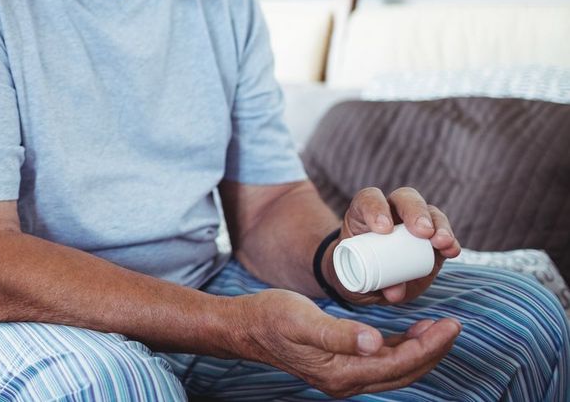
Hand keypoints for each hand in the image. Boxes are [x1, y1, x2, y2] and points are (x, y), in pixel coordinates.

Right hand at [237, 288, 460, 397]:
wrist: (245, 327)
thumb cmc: (271, 318)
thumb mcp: (303, 319)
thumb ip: (339, 333)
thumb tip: (375, 341)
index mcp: (342, 372)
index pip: (399, 364)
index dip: (429, 346)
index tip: (451, 324)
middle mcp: (347, 381)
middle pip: (403, 372)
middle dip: (433, 351)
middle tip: (454, 325)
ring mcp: (344, 376)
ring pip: (395, 369)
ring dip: (420, 351)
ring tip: (439, 328)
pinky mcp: (340, 366)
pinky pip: (381, 362)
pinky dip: (401, 349)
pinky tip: (410, 333)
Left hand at [324, 187, 461, 304]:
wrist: (370, 282)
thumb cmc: (356, 272)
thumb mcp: (357, 278)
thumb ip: (371, 283)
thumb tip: (395, 291)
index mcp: (364, 213)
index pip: (369, 199)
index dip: (376, 208)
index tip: (383, 229)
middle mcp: (392, 211)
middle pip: (404, 198)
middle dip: (415, 211)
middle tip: (421, 231)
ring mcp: (415, 224)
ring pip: (430, 212)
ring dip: (438, 225)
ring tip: (441, 242)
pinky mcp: (432, 241)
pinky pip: (444, 235)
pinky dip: (450, 242)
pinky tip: (451, 251)